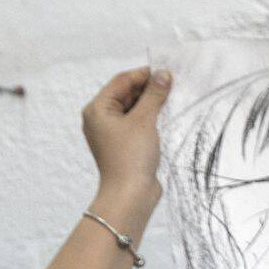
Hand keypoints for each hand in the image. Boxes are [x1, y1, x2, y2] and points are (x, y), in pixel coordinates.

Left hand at [81, 67, 172, 225]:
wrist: (130, 195)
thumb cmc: (131, 156)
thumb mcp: (144, 120)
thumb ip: (154, 95)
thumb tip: (164, 74)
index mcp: (98, 109)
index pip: (121, 82)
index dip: (143, 75)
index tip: (165, 72)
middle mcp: (100, 119)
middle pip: (125, 94)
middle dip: (147, 89)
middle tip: (171, 86)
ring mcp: (111, 133)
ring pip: (132, 110)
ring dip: (150, 104)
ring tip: (171, 100)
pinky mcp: (122, 146)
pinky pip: (135, 125)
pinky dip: (149, 119)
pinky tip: (164, 117)